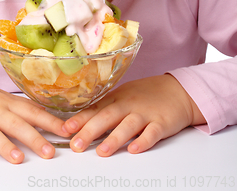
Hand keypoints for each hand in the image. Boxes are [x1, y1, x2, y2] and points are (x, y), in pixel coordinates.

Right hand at [0, 80, 71, 163]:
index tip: (67, 131)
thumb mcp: (2, 100)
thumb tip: (48, 117)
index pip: (33, 112)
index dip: (51, 122)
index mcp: (7, 104)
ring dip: (5, 146)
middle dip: (34, 138)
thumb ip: (22, 109)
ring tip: (18, 159)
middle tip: (49, 152)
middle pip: (17, 124)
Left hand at [62, 74, 205, 155]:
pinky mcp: (162, 123)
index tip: (65, 129)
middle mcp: (129, 104)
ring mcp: (145, 113)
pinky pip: (152, 133)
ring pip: (128, 126)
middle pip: (107, 117)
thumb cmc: (146, 95)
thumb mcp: (123, 97)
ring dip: (114, 138)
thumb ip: (104, 108)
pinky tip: (135, 149)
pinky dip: (143, 141)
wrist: (177, 90)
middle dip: (90, 131)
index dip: (79, 119)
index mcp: (117, 98)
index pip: (95, 109)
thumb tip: (79, 122)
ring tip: (102, 151)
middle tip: (76, 145)